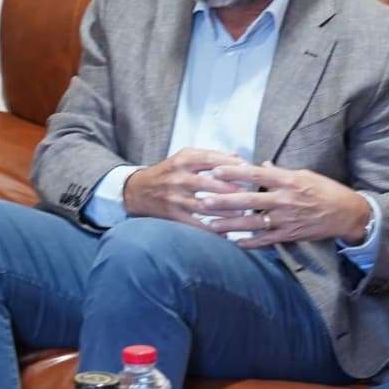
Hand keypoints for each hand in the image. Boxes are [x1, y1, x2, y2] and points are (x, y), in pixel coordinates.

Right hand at [121, 148, 254, 226]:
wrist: (137, 190)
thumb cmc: (167, 172)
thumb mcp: (184, 157)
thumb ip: (210, 156)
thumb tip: (238, 157)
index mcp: (183, 160)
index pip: (211, 159)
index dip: (231, 164)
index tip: (249, 170)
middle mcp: (178, 177)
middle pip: (210, 183)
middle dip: (233, 188)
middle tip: (251, 193)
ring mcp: (175, 198)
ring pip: (206, 205)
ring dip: (226, 210)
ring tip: (244, 213)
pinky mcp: (173, 215)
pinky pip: (196, 224)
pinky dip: (212, 230)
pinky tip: (227, 233)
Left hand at [191, 161, 373, 247]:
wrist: (347, 213)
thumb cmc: (325, 190)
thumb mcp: (304, 174)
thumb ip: (280, 171)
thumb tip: (261, 163)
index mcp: (288, 180)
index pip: (256, 174)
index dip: (234, 173)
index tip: (214, 171)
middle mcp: (285, 199)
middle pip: (248, 200)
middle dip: (223, 201)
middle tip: (201, 201)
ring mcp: (286, 219)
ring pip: (252, 223)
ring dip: (229, 225)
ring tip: (209, 225)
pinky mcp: (290, 234)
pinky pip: (265, 240)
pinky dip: (249, 243)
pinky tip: (233, 243)